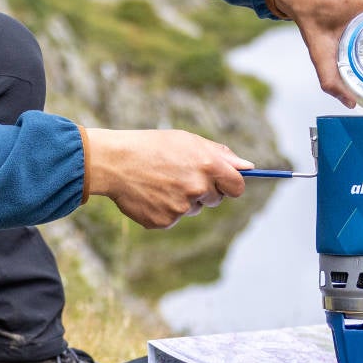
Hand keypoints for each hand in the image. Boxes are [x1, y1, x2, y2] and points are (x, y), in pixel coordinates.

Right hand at [84, 128, 249, 229]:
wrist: (115, 162)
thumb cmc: (152, 147)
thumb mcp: (187, 141)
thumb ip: (220, 154)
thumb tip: (248, 166)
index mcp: (207, 165)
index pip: (237, 186)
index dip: (231, 185)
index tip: (224, 184)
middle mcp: (198, 188)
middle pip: (215, 199)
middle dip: (204, 190)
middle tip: (180, 176)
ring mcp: (181, 208)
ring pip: (193, 209)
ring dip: (183, 199)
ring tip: (160, 182)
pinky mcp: (165, 222)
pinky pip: (173, 219)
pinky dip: (164, 209)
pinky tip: (150, 194)